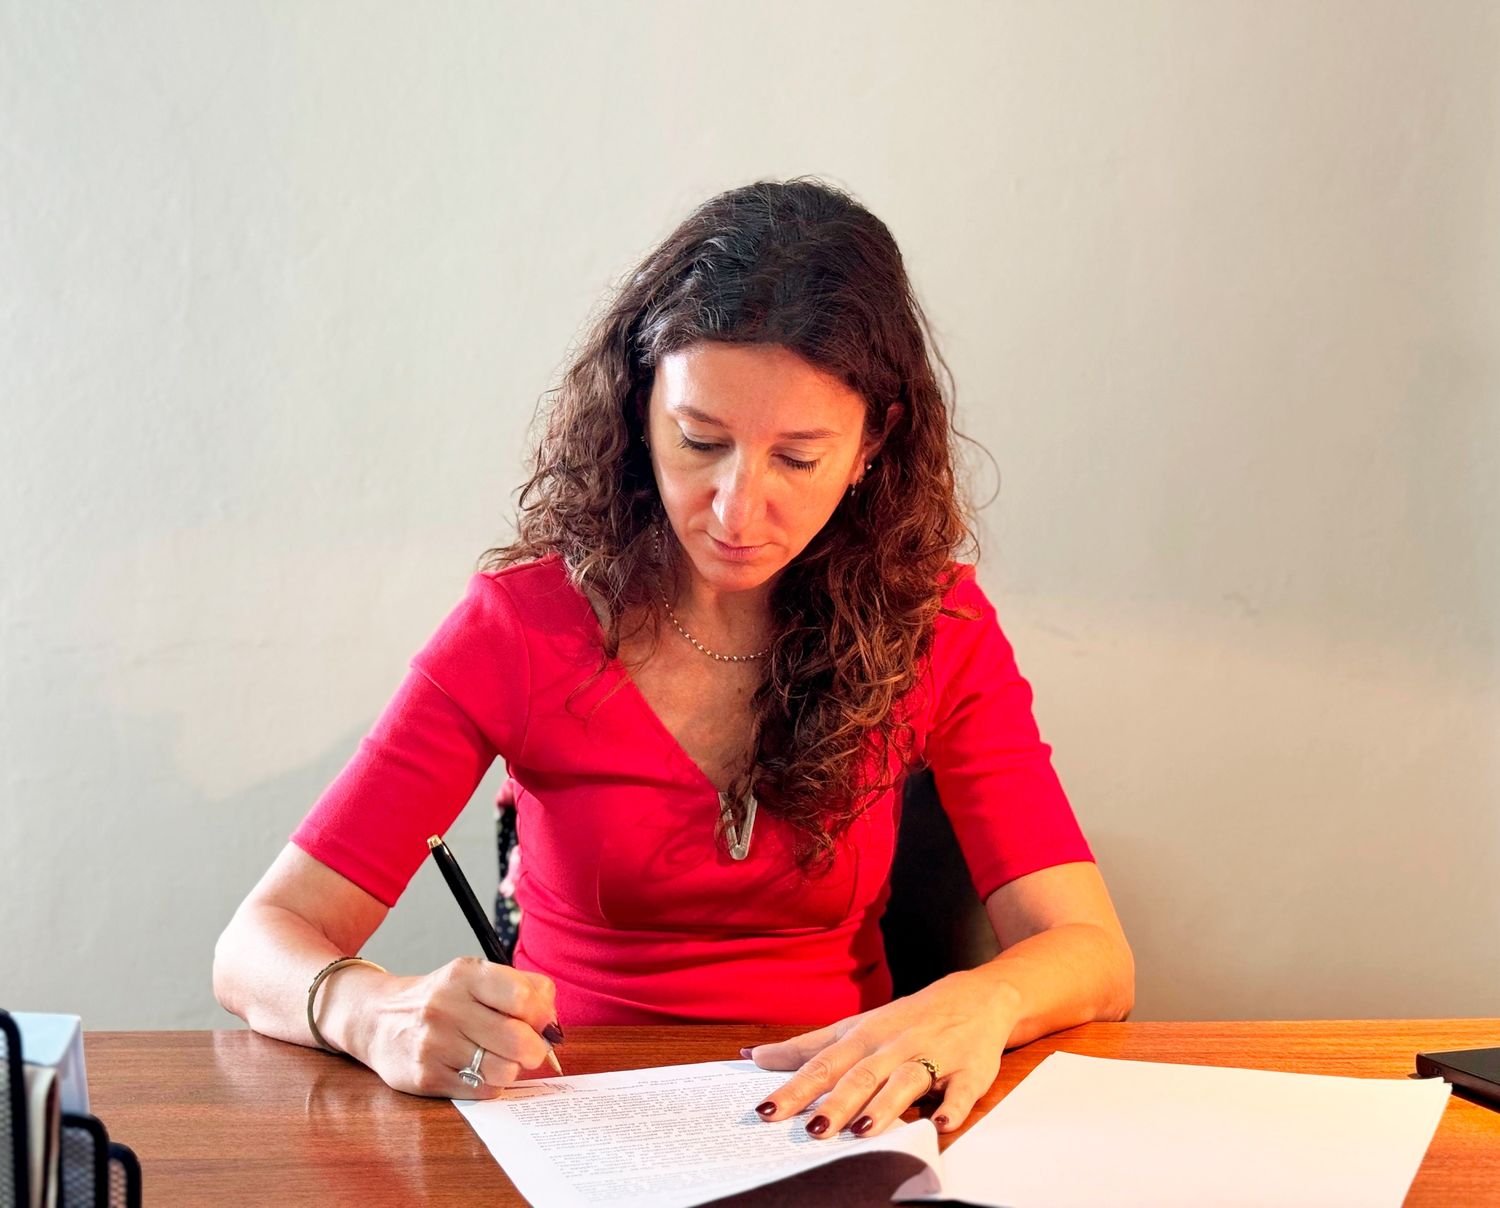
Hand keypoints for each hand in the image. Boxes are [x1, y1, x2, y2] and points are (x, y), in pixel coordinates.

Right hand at [331, 957, 561, 1098]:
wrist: (379, 1019)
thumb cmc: (441, 998)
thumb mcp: (477, 976)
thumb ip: (524, 987)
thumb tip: (553, 1019)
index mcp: (465, 975)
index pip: (522, 996)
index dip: (542, 1015)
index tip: (543, 1023)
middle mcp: (447, 1007)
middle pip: (517, 1039)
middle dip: (534, 1049)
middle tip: (529, 1049)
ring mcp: (434, 1044)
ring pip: (502, 1070)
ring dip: (511, 1069)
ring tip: (499, 1058)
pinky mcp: (425, 1077)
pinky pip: (481, 1090)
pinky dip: (490, 1084)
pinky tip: (477, 1069)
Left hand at [742, 969, 1020, 1137]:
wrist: (975, 996)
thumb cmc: (904, 1019)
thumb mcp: (855, 1027)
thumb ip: (807, 1046)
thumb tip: (753, 1058)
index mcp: (862, 1036)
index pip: (822, 1064)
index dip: (794, 1087)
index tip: (766, 1110)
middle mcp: (893, 1045)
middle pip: (860, 1074)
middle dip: (836, 1102)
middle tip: (812, 1130)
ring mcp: (933, 1056)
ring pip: (906, 1080)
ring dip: (886, 1104)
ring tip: (864, 1130)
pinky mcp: (970, 1071)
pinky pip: (962, 1090)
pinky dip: (953, 1106)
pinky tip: (942, 1123)